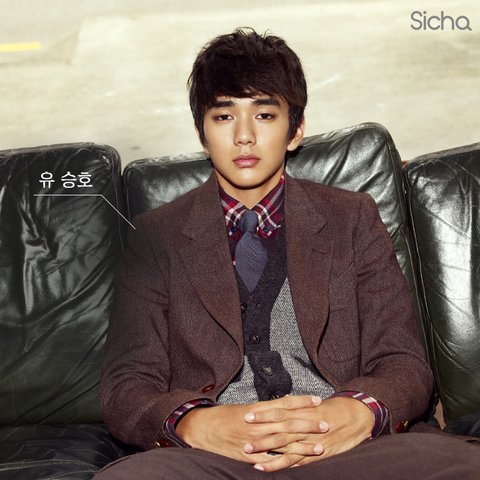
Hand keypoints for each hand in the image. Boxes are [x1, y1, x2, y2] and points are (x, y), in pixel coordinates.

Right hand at [175, 395, 321, 464]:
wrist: (204, 428)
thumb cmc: (225, 415)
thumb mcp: (246, 406)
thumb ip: (266, 408)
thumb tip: (285, 403)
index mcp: (258, 410)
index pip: (285, 403)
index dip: (302, 401)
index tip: (317, 400)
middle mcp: (259, 425)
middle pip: (289, 424)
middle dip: (309, 425)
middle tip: (326, 424)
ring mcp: (255, 442)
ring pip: (284, 444)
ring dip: (303, 446)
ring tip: (320, 447)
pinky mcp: (249, 456)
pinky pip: (270, 461)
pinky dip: (284, 463)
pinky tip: (298, 464)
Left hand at [243, 396, 374, 471]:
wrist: (357, 416)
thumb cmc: (335, 409)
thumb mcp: (315, 405)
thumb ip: (298, 406)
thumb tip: (282, 401)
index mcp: (303, 411)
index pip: (279, 411)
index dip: (263, 413)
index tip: (247, 414)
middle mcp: (304, 425)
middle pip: (278, 428)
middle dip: (260, 432)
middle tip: (242, 434)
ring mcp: (309, 440)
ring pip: (284, 446)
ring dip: (266, 449)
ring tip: (248, 452)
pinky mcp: (316, 453)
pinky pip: (296, 460)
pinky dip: (281, 464)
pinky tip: (266, 467)